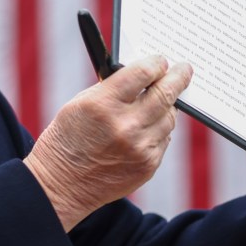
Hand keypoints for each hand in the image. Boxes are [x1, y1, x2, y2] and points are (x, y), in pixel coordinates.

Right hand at [25, 55, 191, 231]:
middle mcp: (125, 125)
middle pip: (165, 93)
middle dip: (178, 77)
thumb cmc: (67, 139)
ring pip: (169, 117)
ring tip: (161, 100)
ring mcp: (140, 148)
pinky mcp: (147, 165)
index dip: (156, 63)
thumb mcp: (80, 104)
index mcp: (103, 104)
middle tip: (184, 69)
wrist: (61, 185)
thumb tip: (141, 75)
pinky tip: (147, 127)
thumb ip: (111, 89)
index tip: (160, 60)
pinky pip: (164, 139)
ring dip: (167, 106)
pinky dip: (159, 129)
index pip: (143, 73)